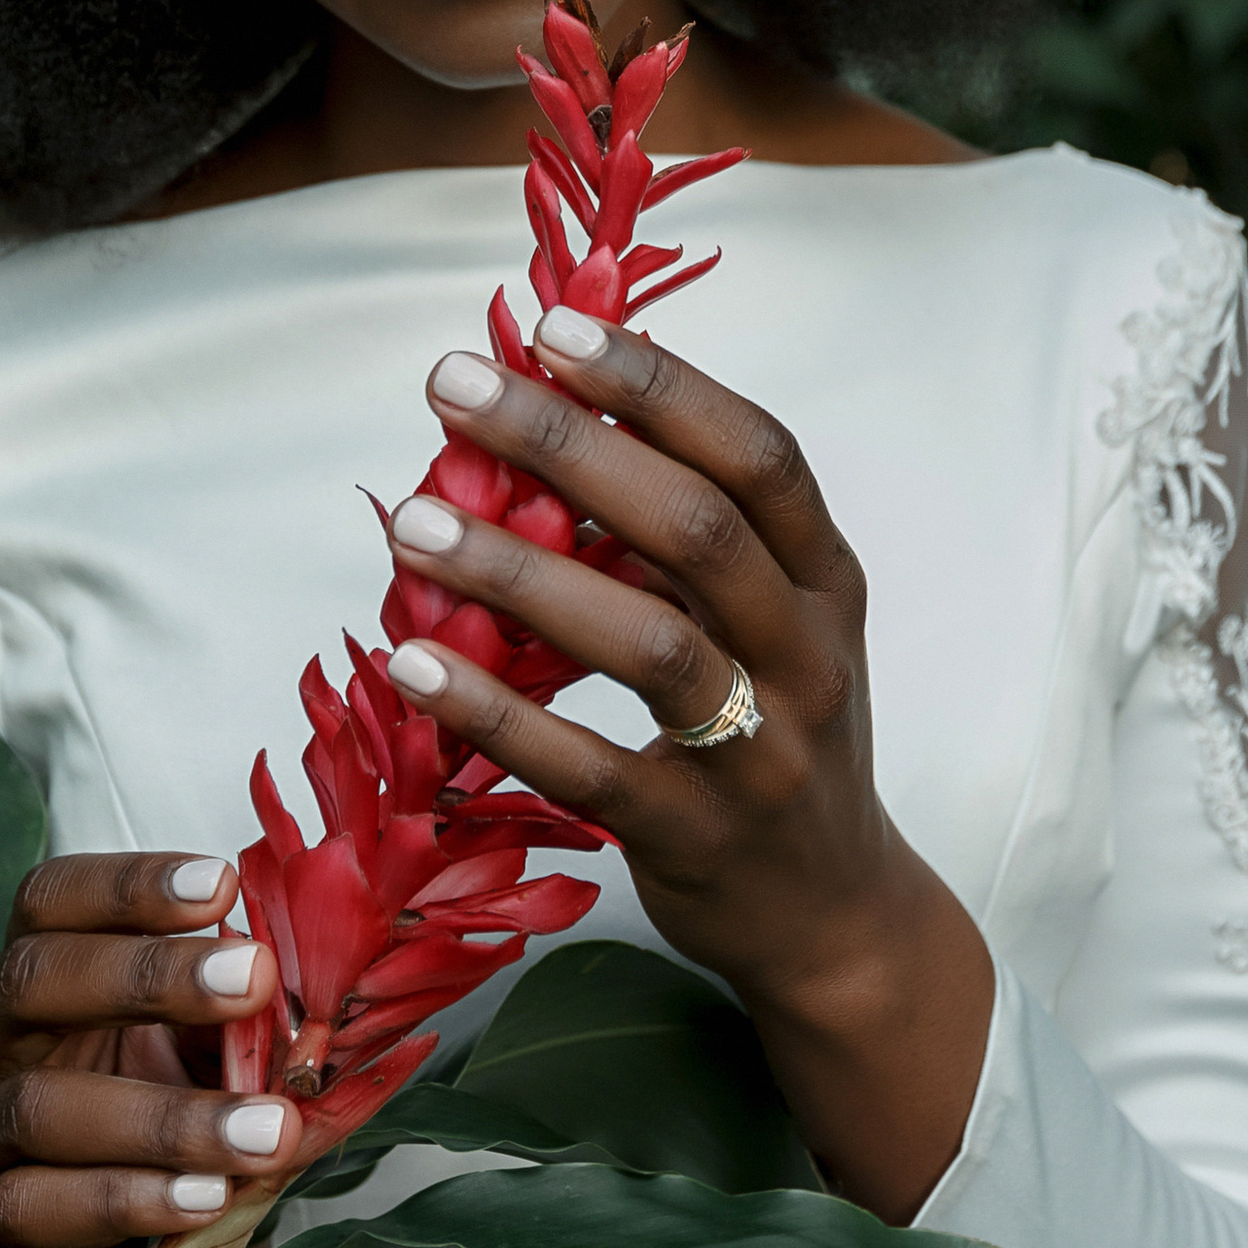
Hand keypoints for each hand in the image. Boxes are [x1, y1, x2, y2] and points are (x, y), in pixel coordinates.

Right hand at [0, 848, 306, 1247]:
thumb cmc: (154, 1154)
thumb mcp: (209, 1076)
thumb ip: (252, 1037)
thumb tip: (337, 1011)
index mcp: (38, 988)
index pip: (51, 904)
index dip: (126, 886)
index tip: (223, 886)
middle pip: (29, 979)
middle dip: (146, 975)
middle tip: (253, 980)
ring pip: (36, 1108)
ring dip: (162, 1118)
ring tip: (262, 1132)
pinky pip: (25, 1210)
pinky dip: (120, 1200)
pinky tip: (199, 1201)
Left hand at [386, 308, 992, 1217]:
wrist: (836, 918)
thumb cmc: (774, 736)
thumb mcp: (768, 625)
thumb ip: (681, 538)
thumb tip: (546, 423)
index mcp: (826, 578)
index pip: (758, 452)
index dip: (659, 383)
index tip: (555, 328)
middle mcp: (808, 653)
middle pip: (697, 525)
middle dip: (567, 444)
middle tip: (454, 387)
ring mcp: (762, 752)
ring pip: (649, 641)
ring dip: (520, 574)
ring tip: (412, 524)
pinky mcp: (699, 839)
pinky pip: (590, 767)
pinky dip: (496, 715)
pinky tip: (412, 667)